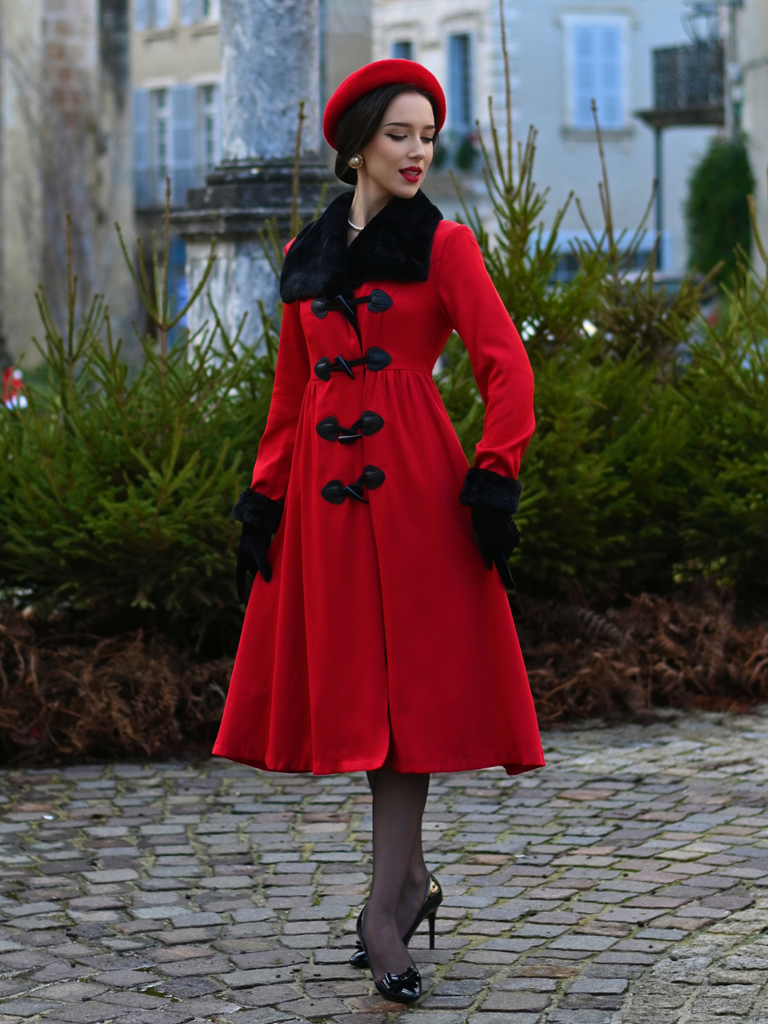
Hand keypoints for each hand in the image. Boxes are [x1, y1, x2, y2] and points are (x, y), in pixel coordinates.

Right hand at [231, 488, 283, 602]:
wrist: (259, 516)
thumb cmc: (256, 533)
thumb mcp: (259, 550)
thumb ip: (263, 564)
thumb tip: (267, 580)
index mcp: (242, 558)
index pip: (239, 577)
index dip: (241, 589)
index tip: (241, 602)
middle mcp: (248, 555)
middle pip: (252, 572)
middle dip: (258, 579)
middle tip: (265, 593)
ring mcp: (256, 550)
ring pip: (261, 565)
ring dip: (267, 571)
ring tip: (275, 581)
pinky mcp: (264, 545)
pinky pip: (269, 558)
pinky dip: (273, 563)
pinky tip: (281, 566)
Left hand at [470, 504, 519, 589]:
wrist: (492, 506)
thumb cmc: (480, 524)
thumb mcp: (477, 540)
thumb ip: (484, 555)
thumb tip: (489, 566)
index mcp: (496, 551)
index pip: (503, 569)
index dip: (507, 580)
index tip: (512, 587)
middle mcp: (507, 548)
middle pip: (503, 557)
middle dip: (497, 553)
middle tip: (488, 542)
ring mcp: (513, 541)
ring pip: (507, 549)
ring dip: (501, 545)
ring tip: (493, 533)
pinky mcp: (516, 535)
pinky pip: (511, 542)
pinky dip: (506, 539)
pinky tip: (500, 529)